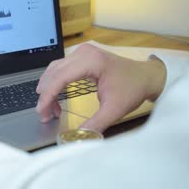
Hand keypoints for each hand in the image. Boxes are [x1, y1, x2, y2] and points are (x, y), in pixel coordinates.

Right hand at [35, 43, 166, 132]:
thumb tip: (78, 136)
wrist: (146, 76)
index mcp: (91, 61)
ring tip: (49, 109)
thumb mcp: (114, 109)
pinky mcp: (81, 56)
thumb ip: (95, 123)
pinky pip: (60, 68)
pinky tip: (56, 98)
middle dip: (46, 95)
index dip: (48, 96)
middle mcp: (83, 53)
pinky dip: (55, 83)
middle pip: (54, 73)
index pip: (60, 77)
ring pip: (54, 70)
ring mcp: (81, 52)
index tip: (42, 112)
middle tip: (44, 115)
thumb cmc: (132, 88)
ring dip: (49, 89)